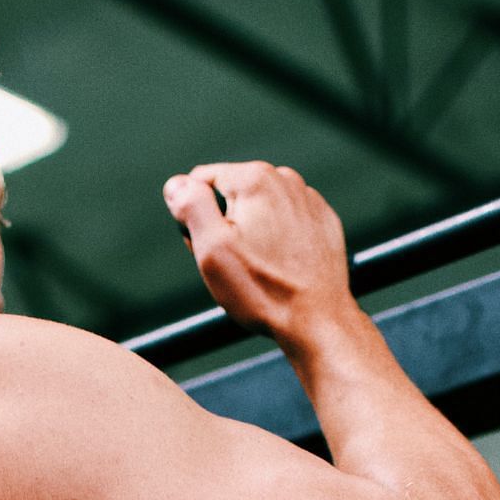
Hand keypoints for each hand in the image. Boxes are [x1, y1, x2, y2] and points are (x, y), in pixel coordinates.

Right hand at [163, 161, 357, 350]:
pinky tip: (279, 264)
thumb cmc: (264, 289)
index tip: (208, 246)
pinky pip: (285, 221)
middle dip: (224, 223)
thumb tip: (177, 184)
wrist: (317, 320)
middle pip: (230, 193)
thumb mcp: (212, 249)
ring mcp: (307, 199)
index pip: (200, 181)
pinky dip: (277, 238)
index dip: (195, 215)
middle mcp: (284, 179)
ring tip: (257, 266)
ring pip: (258, 207)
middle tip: (233, 262)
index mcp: (254, 179)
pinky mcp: (321, 220)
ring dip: (250, 231)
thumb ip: (190, 206)